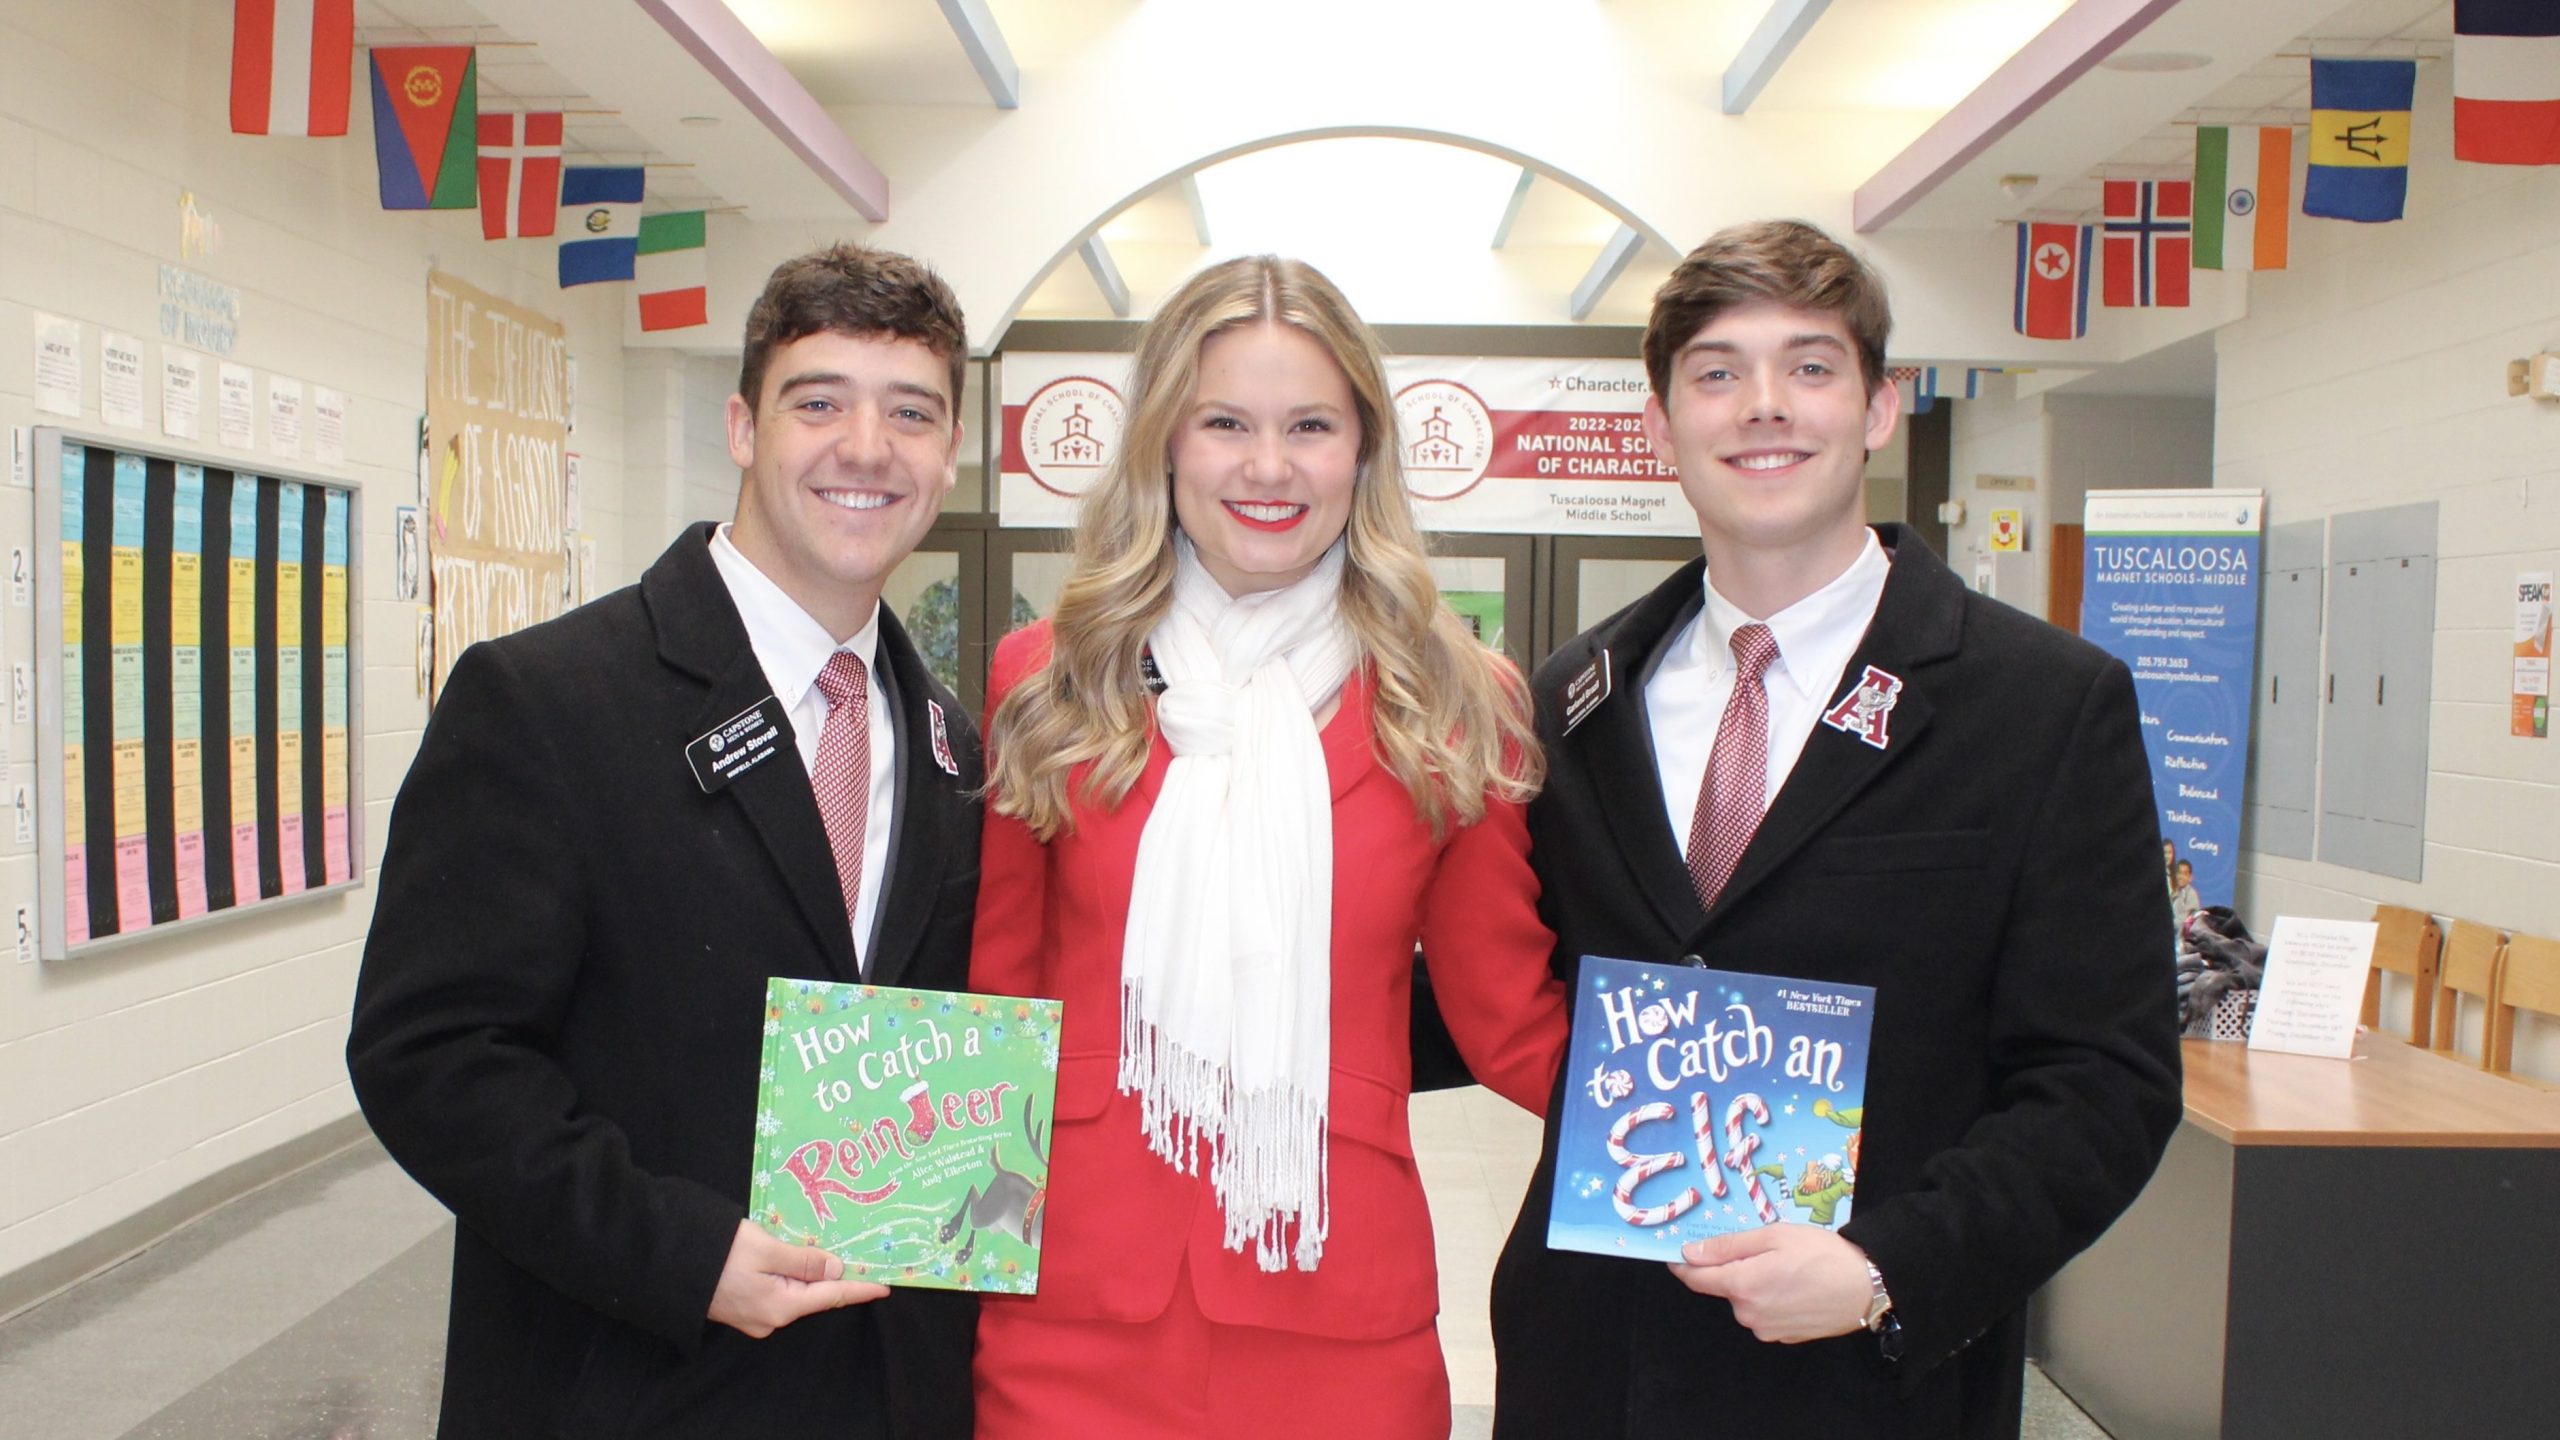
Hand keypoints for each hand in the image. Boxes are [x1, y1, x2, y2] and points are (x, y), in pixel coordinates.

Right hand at [707, 1220, 888, 1337]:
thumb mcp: (767, 1250)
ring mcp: (754, 1316)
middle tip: (861, 1260)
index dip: (859, 1287)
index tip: (886, 1285)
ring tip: (832, 1257)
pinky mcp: (741, 1307)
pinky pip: (777, 1292)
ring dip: (812, 1276)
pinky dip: (791, 1277)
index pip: (831, 1296)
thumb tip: (835, 1270)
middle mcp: (770, 1318)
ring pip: (795, 1293)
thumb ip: (804, 1261)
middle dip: (836, 1279)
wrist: (668, 1264)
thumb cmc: (718, 1253)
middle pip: (814, 1296)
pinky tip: (797, 1262)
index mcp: (781, 1306)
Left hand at [1668, 1224, 1872, 1343]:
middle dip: (1734, 1268)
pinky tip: (1796, 1286)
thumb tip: (1690, 1254)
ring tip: (1787, 1267)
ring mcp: (1767, 1329)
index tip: (1680, 1252)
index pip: (1696, 1279)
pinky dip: (1772, 1298)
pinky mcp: (1785, 1336)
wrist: (1867, 1286)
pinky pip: (1765, 1313)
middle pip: (1725, 1287)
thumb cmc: (1822, 1255)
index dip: (1685, 1264)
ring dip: (1755, 1284)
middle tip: (1764, 1249)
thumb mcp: (1774, 1236)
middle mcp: (1748, 1314)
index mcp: (1742, 1285)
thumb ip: (1728, 1246)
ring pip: (1746, 1301)